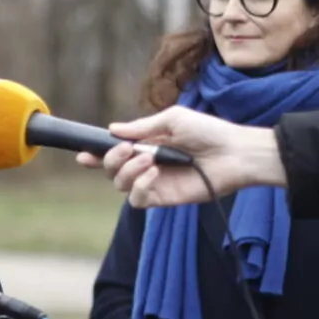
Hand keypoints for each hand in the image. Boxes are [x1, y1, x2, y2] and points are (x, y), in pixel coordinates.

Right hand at [72, 106, 284, 207]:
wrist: (234, 153)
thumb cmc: (208, 132)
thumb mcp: (173, 119)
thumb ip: (142, 127)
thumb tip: (113, 129)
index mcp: (145, 145)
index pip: (113, 153)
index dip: (95, 155)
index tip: (84, 154)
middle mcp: (145, 165)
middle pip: (110, 170)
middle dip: (110, 160)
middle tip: (127, 150)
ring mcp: (153, 183)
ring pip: (120, 185)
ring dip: (128, 171)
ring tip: (149, 160)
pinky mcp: (163, 198)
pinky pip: (137, 200)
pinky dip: (140, 186)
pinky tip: (154, 174)